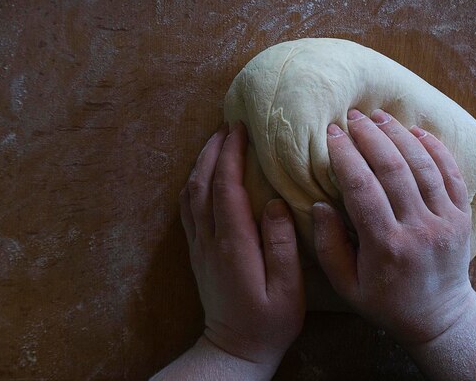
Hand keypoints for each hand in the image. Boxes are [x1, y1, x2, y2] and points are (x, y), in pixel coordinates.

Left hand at [180, 122, 304, 371]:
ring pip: (190, 193)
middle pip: (202, 184)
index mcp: (233, 245)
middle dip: (213, 150)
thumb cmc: (268, 322)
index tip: (241, 129)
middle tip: (229, 125)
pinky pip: (187, 208)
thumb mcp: (288, 289)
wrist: (234, 350)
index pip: (226, 187)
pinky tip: (204, 174)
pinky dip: (193, 183)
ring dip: (201, 163)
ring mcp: (198, 246)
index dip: (231, 154)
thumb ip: (282, 244)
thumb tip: (273, 202)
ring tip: (216, 141)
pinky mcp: (197, 252)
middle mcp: (209, 240)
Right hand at [313, 108, 474, 344]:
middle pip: (393, 168)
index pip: (362, 188)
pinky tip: (416, 131)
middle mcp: (419, 228)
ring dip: (399, 134)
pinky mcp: (462, 216)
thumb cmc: (386, 303)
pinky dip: (435, 148)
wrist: (440, 318)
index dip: (345, 155)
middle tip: (353, 116)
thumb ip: (328, 245)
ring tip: (379, 116)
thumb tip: (321, 203)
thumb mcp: (346, 285)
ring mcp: (445, 220)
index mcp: (386, 246)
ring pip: (422, 165)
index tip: (332, 133)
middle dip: (370, 136)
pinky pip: (451, 174)